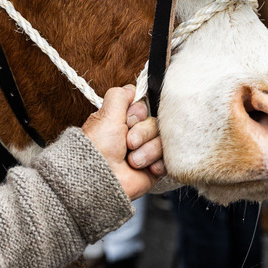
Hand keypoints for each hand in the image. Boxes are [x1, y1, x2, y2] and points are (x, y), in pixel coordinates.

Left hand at [81, 85, 165, 199]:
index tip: (128, 120)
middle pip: (156, 122)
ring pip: (164, 141)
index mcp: (124, 120)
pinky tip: (147, 168)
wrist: (101, 179)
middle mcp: (136, 134)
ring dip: (147, 151)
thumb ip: (119, 96)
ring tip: (132, 160)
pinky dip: (157, 164)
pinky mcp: (154, 169)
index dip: (139, 113)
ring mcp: (146, 151)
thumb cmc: (99, 147)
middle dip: (142, 133)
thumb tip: (132, 89)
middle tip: (128, 143)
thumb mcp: (106, 114)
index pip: (146, 106)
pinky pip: (169, 159)